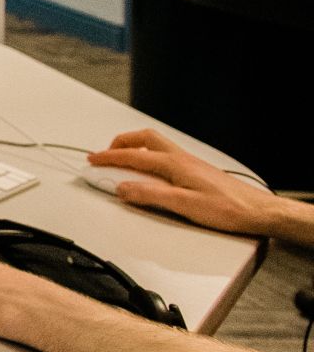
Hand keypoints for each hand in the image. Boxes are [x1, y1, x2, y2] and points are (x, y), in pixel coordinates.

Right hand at [88, 129, 287, 236]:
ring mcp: (189, 162)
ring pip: (155, 144)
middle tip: (105, 154)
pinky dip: (148, 155)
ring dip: (134, 147)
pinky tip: (150, 170)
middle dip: (120, 144)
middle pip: (143, 139)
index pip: (132, 157)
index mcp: (174, 164)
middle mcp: (180, 158)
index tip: (92, 160)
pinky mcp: (196, 170)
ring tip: (122, 159)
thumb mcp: (184, 206)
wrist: (258, 211)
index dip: (109, 158)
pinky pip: (165, 154)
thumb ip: (151, 196)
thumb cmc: (228, 209)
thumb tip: (123, 189)